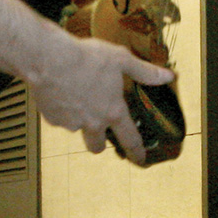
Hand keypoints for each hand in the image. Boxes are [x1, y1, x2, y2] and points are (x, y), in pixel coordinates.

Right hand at [28, 34, 174, 163]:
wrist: (49, 59)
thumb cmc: (85, 58)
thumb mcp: (121, 59)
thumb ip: (144, 71)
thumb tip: (167, 76)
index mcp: (113, 110)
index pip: (130, 138)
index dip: (137, 151)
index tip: (140, 159)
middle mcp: (93, 122)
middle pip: (97, 145)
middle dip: (100, 143)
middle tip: (98, 132)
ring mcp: (71, 123)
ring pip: (76, 129)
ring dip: (78, 120)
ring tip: (74, 97)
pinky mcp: (52, 118)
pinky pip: (58, 118)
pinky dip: (60, 109)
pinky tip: (60, 91)